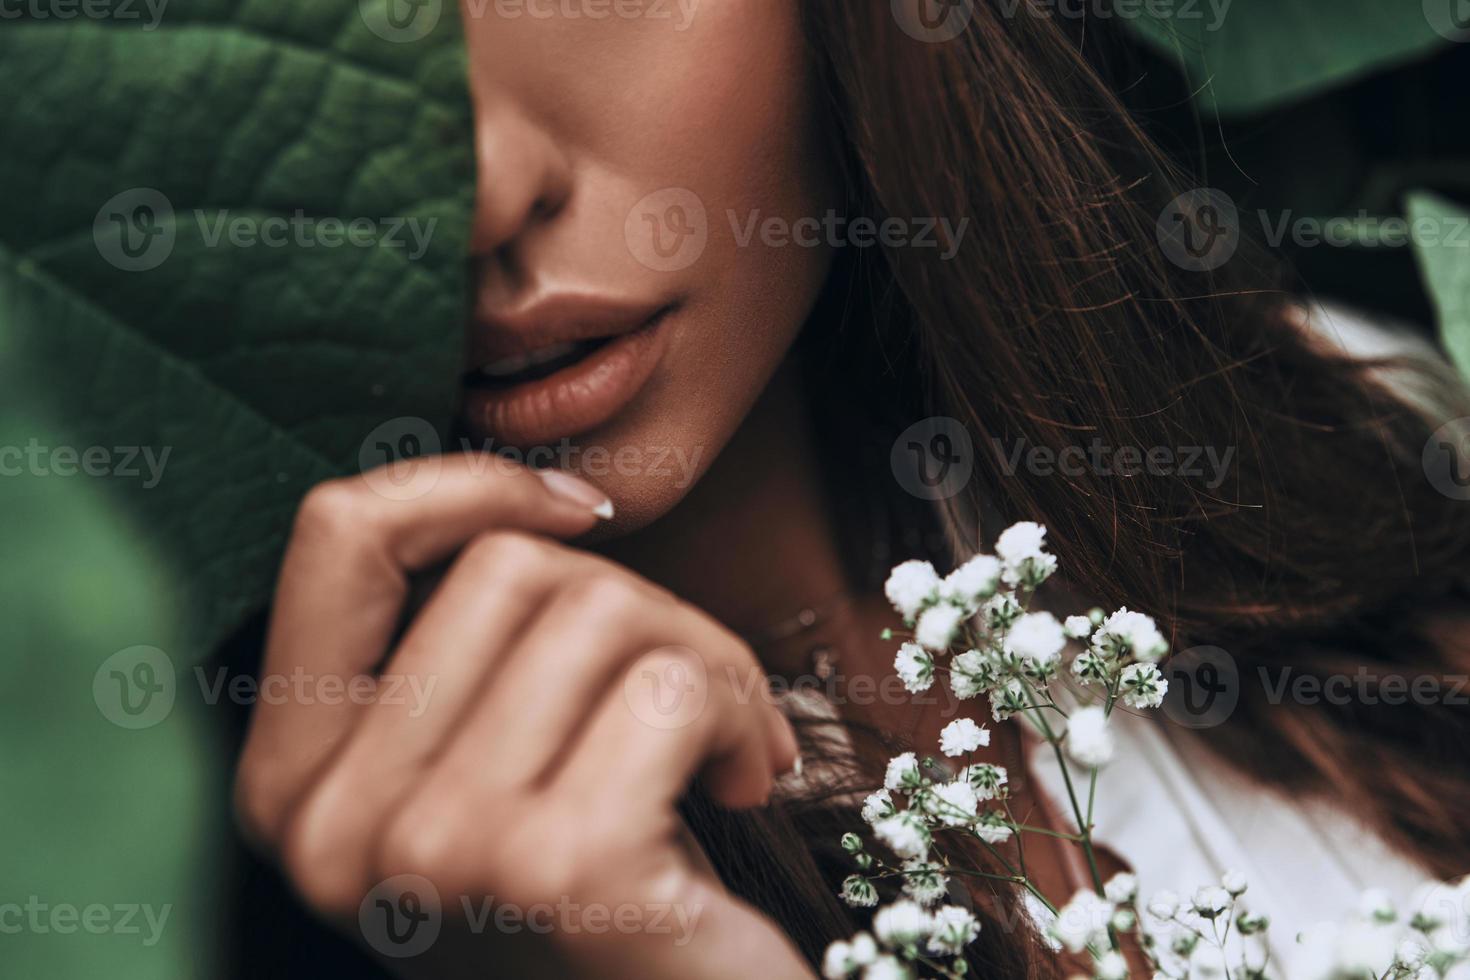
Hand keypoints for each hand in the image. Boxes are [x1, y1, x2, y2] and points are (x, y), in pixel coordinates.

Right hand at [234, 455, 810, 978]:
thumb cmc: (593, 899)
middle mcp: (332, 826)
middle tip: (692, 695)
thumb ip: (460, 655)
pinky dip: (742, 714)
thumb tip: (552, 497)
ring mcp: (436, 851)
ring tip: (727, 744)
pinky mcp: (560, 869)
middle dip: (640, 606)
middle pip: (507, 567)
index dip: (466, 485)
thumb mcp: (480, 778)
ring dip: (707, 660)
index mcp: (289, 785)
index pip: (337, 535)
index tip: (580, 512)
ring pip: (601, 609)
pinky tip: (748, 784)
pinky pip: (671, 684)